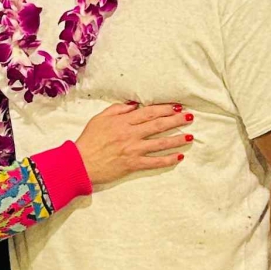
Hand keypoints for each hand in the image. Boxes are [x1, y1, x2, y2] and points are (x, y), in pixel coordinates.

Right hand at [73, 103, 193, 185]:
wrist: (80, 163)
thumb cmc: (89, 140)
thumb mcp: (100, 118)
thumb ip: (117, 110)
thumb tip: (134, 105)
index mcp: (123, 121)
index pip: (149, 112)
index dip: (165, 109)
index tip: (176, 107)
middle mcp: (131, 134)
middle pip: (158, 125)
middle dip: (176, 120)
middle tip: (190, 117)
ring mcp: (133, 150)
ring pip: (160, 143)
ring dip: (177, 139)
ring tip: (189, 136)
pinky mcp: (133, 164)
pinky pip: (154, 162)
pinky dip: (167, 159)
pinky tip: (178, 157)